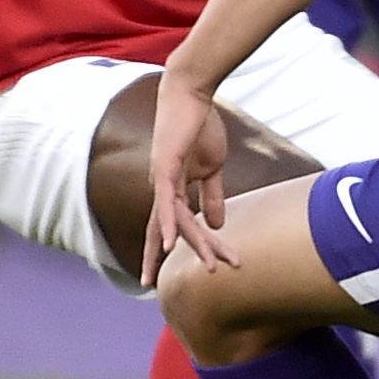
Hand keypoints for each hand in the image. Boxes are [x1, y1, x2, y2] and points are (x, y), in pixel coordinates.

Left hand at [141, 67, 237, 286]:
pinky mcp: (166, 168)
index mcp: (173, 189)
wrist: (192, 94)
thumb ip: (212, 196)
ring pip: (177, 222)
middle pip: (172, 231)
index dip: (171, 250)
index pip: (176, 226)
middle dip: (181, 256)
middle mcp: (162, 189)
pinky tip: (171, 245)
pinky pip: (168, 202)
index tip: (163, 278)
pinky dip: (170, 224)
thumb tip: (216, 223)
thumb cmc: (200, 126)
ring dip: (195, 245)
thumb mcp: (212, 167)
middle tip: (176, 284)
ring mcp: (162, 180)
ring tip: (212, 266)